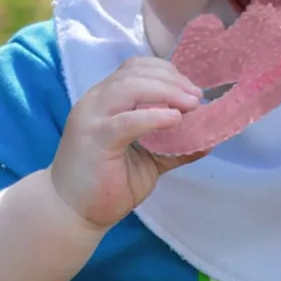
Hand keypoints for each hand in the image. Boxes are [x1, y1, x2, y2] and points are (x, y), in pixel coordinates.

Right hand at [49, 57, 207, 230]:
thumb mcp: (148, 160)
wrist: (71, 212)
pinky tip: (173, 120)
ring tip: (190, 106)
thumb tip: (209, 139)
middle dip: (172, 80)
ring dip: (166, 92)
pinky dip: (152, 116)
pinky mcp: (94, 139)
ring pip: (130, 87)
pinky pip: (125, 120)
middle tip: (197, 97)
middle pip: (136, 72)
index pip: (136, 68)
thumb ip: (174, 146)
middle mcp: (96, 101)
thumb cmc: (107, 184)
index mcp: (106, 100)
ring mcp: (92, 117)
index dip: (166, 72)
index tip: (191, 89)